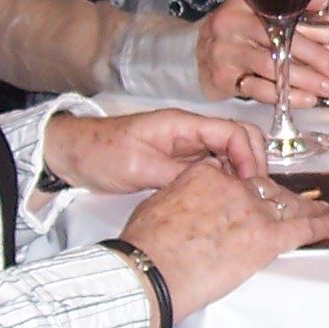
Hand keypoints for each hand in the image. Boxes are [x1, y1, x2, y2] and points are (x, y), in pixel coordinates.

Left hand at [41, 109, 264, 194]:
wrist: (71, 154)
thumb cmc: (100, 153)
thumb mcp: (138, 166)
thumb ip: (177, 174)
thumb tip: (214, 186)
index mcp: (182, 124)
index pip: (232, 131)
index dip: (249, 156)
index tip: (251, 184)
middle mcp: (190, 133)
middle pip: (239, 139)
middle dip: (254, 163)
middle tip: (257, 195)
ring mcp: (185, 148)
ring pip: (229, 155)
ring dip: (241, 174)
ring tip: (245, 202)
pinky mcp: (178, 163)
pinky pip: (212, 169)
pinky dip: (225, 182)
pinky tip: (226, 201)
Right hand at [120, 163, 328, 317]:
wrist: (151, 271)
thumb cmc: (144, 247)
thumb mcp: (157, 205)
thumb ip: (182, 196)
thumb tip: (189, 204)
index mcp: (206, 175)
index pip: (233, 176)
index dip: (242, 189)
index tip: (246, 197)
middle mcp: (233, 187)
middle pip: (264, 188)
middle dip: (278, 199)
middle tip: (291, 205)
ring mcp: (252, 211)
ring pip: (287, 206)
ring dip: (307, 209)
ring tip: (322, 210)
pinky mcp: (265, 238)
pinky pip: (302, 228)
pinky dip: (324, 225)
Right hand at [199, 0, 328, 104]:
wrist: (194, 53)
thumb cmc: (237, 31)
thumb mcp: (257, 10)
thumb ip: (292, 5)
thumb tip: (325, 1)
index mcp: (248, 2)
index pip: (291, 11)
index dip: (324, 24)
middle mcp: (235, 24)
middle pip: (283, 40)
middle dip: (318, 56)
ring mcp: (227, 52)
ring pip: (272, 67)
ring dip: (306, 79)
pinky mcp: (224, 77)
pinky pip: (258, 89)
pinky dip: (284, 96)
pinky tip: (306, 100)